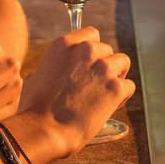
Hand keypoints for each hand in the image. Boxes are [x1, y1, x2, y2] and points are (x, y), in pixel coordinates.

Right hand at [16, 26, 135, 157]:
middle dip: (104, 65)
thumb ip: (55, 66)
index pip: (91, 33)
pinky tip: (108, 107)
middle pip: (108, 49)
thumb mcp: (37, 76)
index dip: (93, 51)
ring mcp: (103, 68)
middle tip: (94, 85)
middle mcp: (86, 50)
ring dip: (117, 76)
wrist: (45, 129)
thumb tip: (60, 71)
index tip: (89, 64)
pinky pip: (129, 86)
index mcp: (65, 44)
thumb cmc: (35, 109)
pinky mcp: (116, 87)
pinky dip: (122, 97)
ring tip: (104, 94)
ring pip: (123, 62)